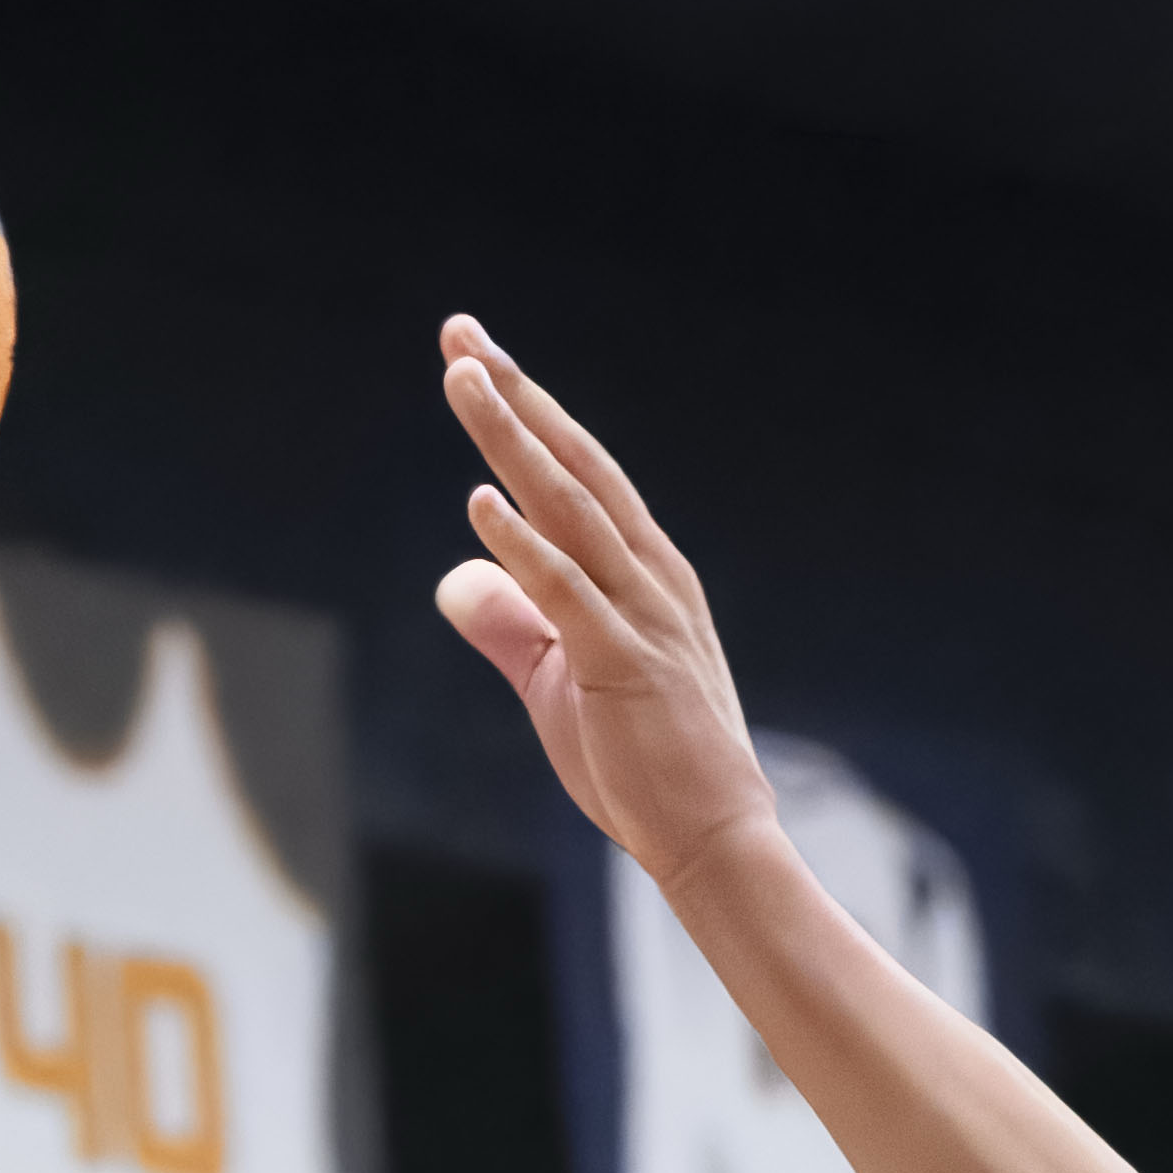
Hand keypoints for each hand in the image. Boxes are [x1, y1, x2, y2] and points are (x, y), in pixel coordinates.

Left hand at [427, 315, 779, 895]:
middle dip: (515, 397)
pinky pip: (569, 593)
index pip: (578, 476)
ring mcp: (642, 617)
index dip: (526, 414)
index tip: (476, 360)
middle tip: (460, 334)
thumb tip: (457, 571)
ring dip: (513, 442)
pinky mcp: (625, 666)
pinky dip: (526, 545)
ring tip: (463, 382)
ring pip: (570, 510)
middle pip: (573, 467)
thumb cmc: (646, 766)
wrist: (716, 839)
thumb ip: (511, 624)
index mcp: (644, 574)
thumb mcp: (562, 683)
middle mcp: (650, 577)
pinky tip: (483, 504)